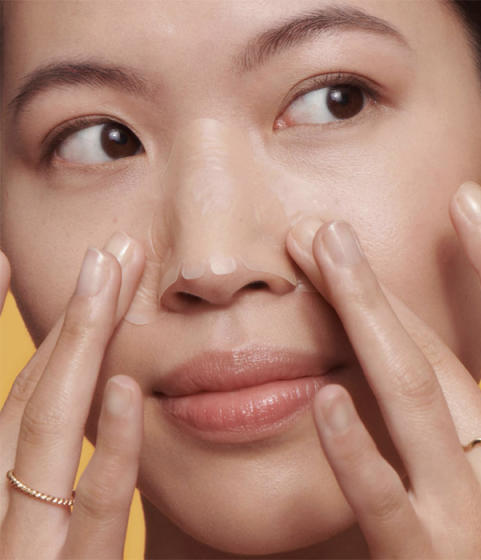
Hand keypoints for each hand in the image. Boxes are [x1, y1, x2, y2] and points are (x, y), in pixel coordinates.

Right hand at [0, 233, 146, 557]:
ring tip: (110, 273)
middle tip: (108, 250)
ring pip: (46, 430)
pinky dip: (109, 448)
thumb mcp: (43, 547)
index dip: (34, 336)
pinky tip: (126, 386)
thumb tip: (105, 411)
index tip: (13, 260)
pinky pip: (93, 512)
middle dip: (67, 318)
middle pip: (30, 397)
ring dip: (79, 343)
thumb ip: (72, 502)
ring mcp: (23, 549)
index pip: (11, 403)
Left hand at [285, 197, 480, 558]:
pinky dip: (358, 450)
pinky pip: (392, 501)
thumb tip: (408, 294)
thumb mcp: (448, 449)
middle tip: (326, 222)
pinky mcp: (429, 559)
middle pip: (454, 349)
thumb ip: (435, 381)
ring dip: (375, 329)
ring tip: (326, 264)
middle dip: (388, 278)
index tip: (460, 190)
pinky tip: (322, 403)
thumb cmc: (443, 525)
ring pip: (429, 405)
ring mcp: (467, 510)